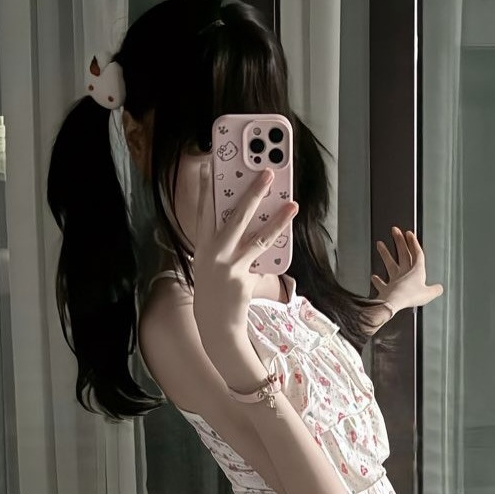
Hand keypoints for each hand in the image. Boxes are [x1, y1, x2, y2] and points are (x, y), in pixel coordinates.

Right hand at [170, 153, 297, 350]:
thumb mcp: (213, 264)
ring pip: (256, 235)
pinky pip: (266, 257)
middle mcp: (213, 253)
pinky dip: (279, 242)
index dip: (208, 188)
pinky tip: (290, 229)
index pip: (204, 211)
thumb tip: (252, 218)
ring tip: (291, 203)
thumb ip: (226, 242)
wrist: (216, 326)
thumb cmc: (215, 292)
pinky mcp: (243, 279)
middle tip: (266, 172)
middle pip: (234, 216)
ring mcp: (229, 266)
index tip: (213, 167)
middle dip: (252, 191)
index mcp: (203, 246)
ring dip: (276, 217)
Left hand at [368, 227, 443, 328]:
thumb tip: (440, 288)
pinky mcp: (386, 289)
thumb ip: (435, 290)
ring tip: (379, 244)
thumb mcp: (428, 294)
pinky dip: (377, 280)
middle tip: (395, 230)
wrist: (394, 302)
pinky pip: (381, 283)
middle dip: (399, 241)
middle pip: (402, 254)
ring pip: (389, 264)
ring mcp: (394, 280)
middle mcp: (404, 273)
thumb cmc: (410, 297)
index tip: (410, 234)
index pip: (417, 254)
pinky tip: (373, 277)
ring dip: (385, 253)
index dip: (414, 243)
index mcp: (416, 272)